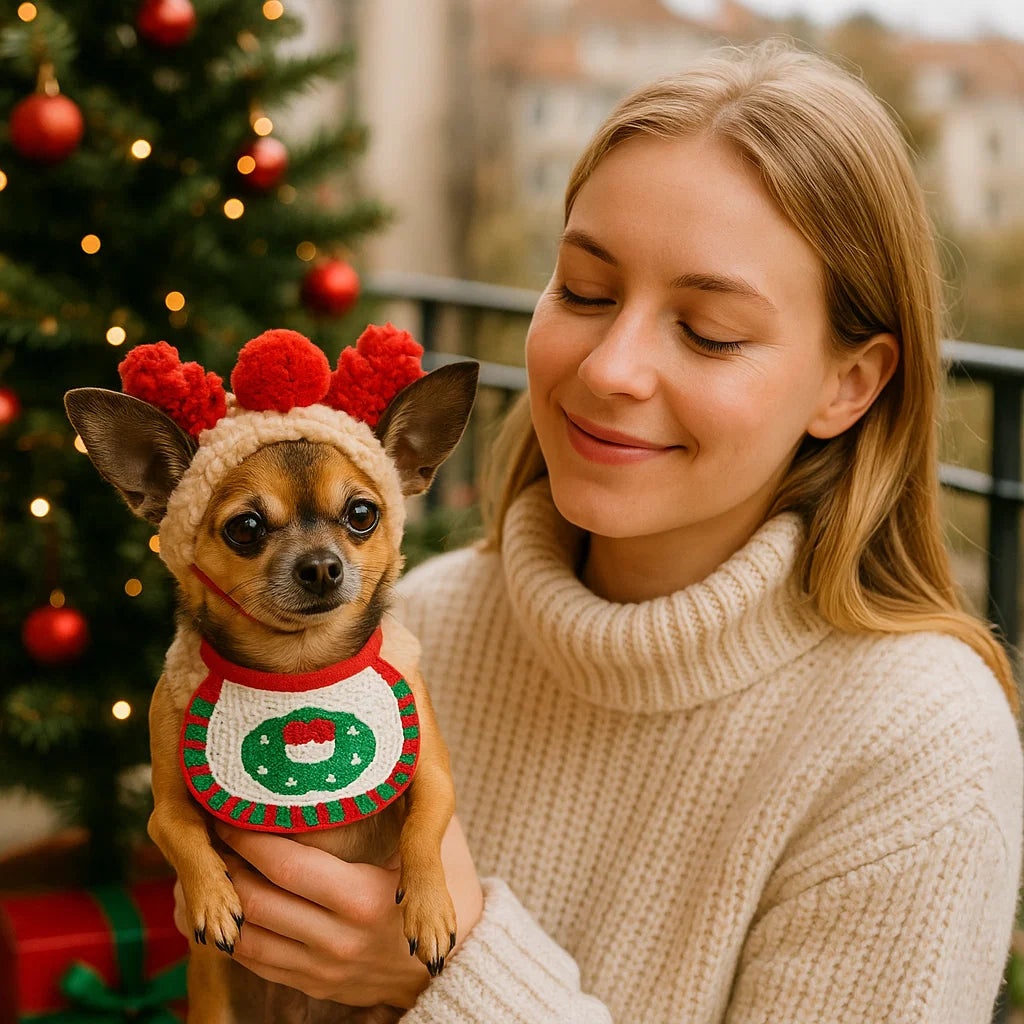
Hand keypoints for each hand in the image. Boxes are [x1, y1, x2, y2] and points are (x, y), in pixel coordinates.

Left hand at [172, 815, 482, 1008]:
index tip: (227, 806)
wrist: (458, 961)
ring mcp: (322, 969)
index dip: (247, 835)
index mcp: (364, 897)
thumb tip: (372, 742)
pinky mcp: (313, 985)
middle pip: (255, 901)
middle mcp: (338, 939)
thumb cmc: (446, 885)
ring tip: (197, 866)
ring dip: (213, 902)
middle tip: (202, 828)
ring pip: (244, 936)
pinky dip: (228, 931)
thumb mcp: (432, 842)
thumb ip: (402, 802)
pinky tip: (215, 903)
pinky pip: (255, 961)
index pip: (285, 865)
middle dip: (220, 864)